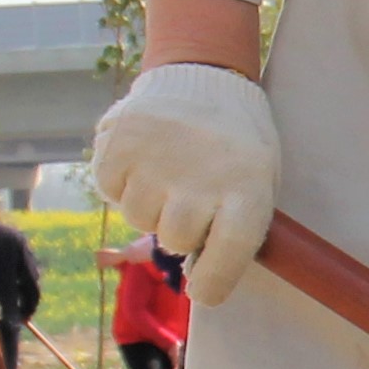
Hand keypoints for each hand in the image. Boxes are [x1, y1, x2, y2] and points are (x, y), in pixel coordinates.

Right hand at [91, 64, 280, 305]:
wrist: (205, 75)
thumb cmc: (236, 144)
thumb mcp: (258, 179)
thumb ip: (235, 225)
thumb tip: (200, 277)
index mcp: (248, 188)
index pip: (228, 253)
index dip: (213, 282)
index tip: (204, 294)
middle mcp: (202, 177)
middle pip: (174, 239)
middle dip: (179, 232)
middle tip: (190, 201)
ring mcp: (159, 159)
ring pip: (139, 216)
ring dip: (150, 204)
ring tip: (171, 170)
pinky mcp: (122, 142)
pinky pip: (110, 188)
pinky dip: (122, 181)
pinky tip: (146, 158)